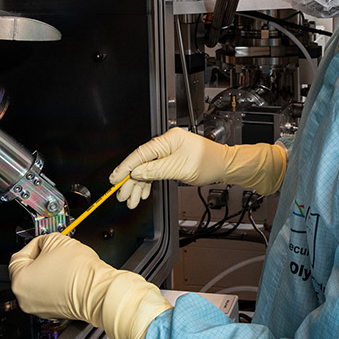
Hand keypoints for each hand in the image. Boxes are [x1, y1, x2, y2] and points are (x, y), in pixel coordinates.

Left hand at [9, 233, 171, 338]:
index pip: (19, 256)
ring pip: (39, 283)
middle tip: (55, 250)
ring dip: (49, 271)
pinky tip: (69, 275)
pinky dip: (57, 283)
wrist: (98, 290)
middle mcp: (25, 299)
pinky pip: (49, 293)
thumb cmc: (79, 271)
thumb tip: (44, 244)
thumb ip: (44, 239)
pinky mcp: (54, 312)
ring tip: (65, 263)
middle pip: (27, 271)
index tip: (43, 241)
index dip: (32, 244)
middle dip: (41, 258)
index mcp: (20, 282)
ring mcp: (39, 308)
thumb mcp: (57, 240)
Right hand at [109, 127, 287, 207]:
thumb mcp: (179, 169)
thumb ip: (155, 171)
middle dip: (130, 181)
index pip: (140, 154)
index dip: (125, 167)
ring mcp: (168, 151)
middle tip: (122, 195)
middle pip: (141, 163)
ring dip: (138, 185)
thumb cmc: (208, 163)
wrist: (224, 165)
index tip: (115, 178)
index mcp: (167, 140)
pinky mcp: (170, 160)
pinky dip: (148, 182)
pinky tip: (143, 192)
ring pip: (146, 169)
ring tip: (131, 199)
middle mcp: (166, 143)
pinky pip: (154, 171)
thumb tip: (136, 173)